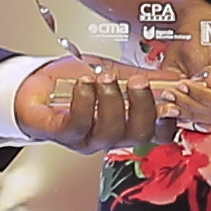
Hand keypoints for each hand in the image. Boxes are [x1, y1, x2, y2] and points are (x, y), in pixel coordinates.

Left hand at [12, 56, 165, 150]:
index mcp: (127, 123)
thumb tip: (174, 76)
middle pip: (138, 135)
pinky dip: (84, 102)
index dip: (168, 120)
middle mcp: (109, 136)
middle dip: (142, 107)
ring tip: (105, 78)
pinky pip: (78, 125)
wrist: (35, 83)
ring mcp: (86, 139)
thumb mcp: (115, 72)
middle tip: (138, 82)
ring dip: (111, 101)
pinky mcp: (61, 134)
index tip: (173, 98)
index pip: (158, 133)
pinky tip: (85, 84)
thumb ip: (143, 76)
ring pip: (109, 132)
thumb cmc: (74, 81)